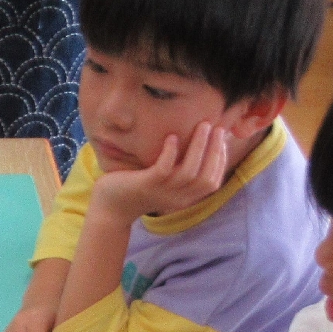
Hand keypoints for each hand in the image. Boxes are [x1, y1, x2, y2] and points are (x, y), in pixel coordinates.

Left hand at [90, 121, 232, 221]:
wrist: (111, 206)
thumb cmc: (139, 187)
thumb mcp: (165, 181)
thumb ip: (180, 169)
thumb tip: (198, 145)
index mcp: (185, 198)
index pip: (212, 182)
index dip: (220, 160)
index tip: (221, 139)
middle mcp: (177, 198)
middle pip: (206, 177)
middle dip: (215, 151)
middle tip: (216, 127)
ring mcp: (161, 192)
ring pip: (189, 172)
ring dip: (199, 146)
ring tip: (202, 125)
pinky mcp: (145, 185)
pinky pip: (163, 170)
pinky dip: (170, 153)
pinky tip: (172, 137)